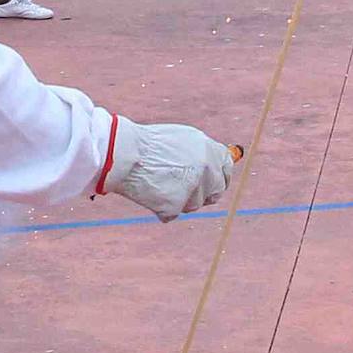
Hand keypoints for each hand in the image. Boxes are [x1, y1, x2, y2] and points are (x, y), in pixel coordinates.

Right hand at [97, 115, 233, 221]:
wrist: (125, 153)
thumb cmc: (150, 144)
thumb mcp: (182, 139)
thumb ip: (203, 153)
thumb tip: (222, 164)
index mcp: (209, 149)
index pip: (227, 168)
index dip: (219, 176)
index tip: (212, 181)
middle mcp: (206, 169)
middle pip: (216, 191)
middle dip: (203, 193)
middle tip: (184, 189)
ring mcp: (193, 188)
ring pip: (193, 204)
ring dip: (179, 199)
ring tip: (158, 182)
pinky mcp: (176, 205)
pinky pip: (172, 212)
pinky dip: (162, 207)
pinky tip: (150, 191)